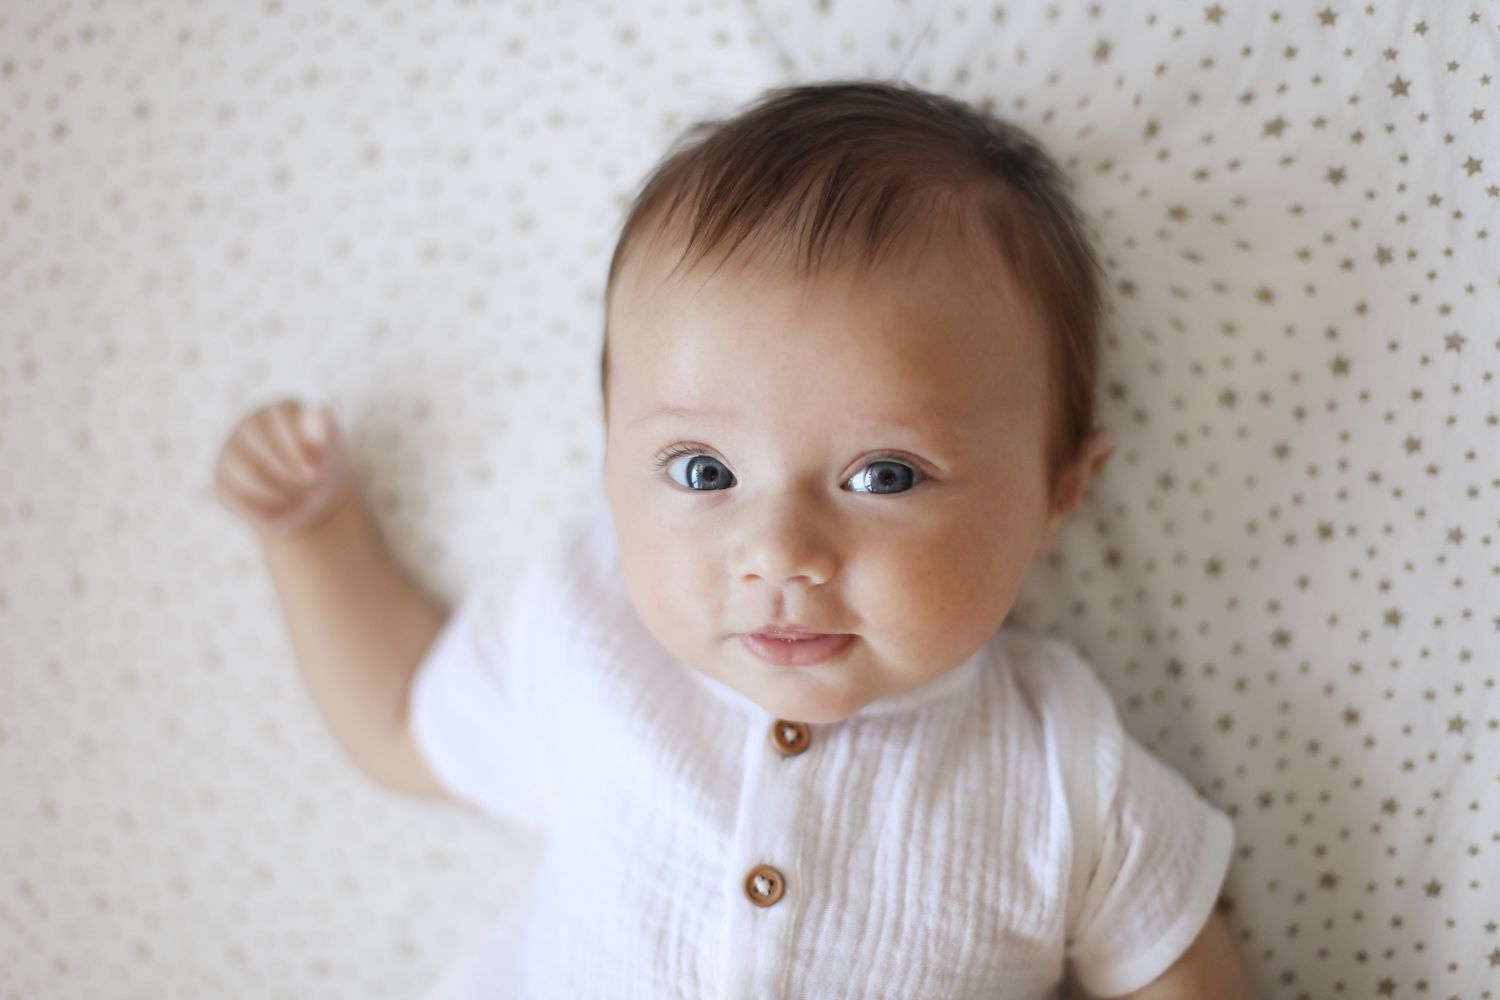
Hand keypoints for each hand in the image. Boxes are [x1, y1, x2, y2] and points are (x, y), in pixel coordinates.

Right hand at [213, 399, 357, 544]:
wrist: (309, 500)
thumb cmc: (321, 467)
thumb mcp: (332, 450)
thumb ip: (326, 429)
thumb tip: (319, 410)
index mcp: (280, 410)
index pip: (282, 420)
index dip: (300, 451)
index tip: (317, 473)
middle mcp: (249, 425)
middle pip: (262, 447)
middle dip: (291, 475)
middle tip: (310, 486)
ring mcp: (230, 452)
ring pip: (246, 473)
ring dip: (279, 493)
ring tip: (297, 498)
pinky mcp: (221, 480)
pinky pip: (235, 498)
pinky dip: (263, 510)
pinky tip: (279, 507)